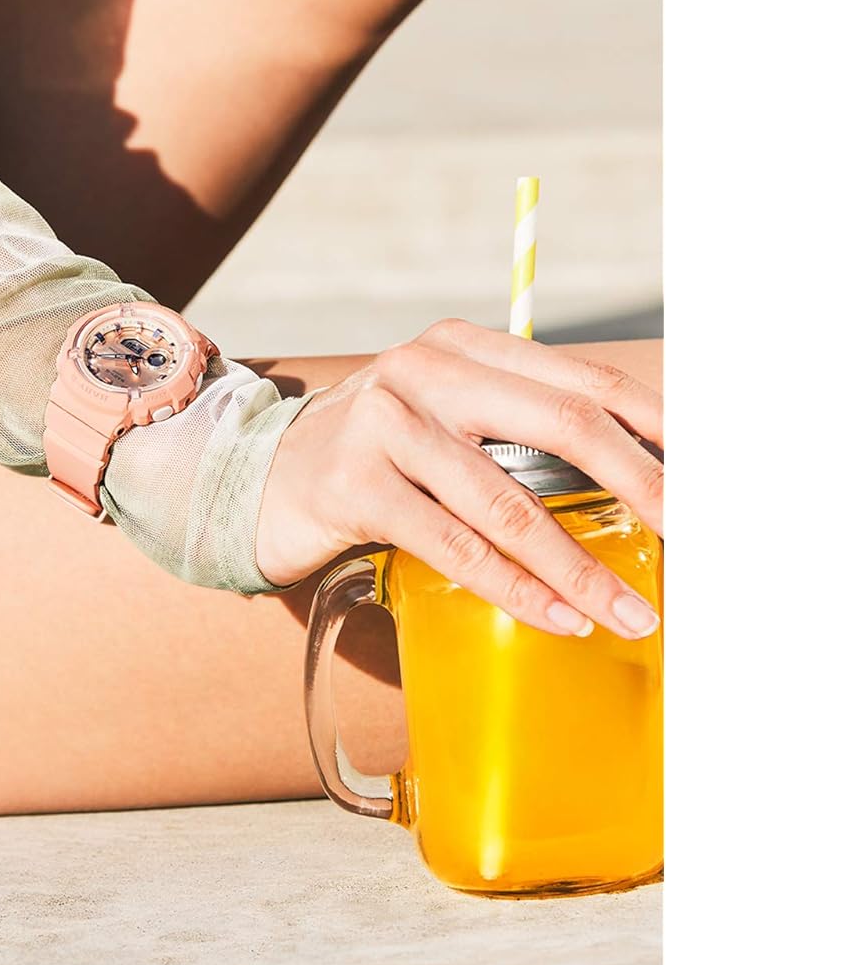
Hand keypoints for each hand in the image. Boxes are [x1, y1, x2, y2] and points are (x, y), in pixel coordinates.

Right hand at [255, 320, 662, 638]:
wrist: (258, 480)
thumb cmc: (373, 458)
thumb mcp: (440, 420)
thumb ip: (511, 429)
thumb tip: (630, 481)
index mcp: (461, 347)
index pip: (578, 380)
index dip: (653, 425)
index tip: (706, 473)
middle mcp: (425, 371)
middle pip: (561, 422)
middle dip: (642, 484)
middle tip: (695, 536)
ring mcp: (384, 424)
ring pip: (507, 501)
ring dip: (579, 567)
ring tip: (631, 614)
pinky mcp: (355, 485)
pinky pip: (454, 546)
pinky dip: (514, 589)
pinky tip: (556, 617)